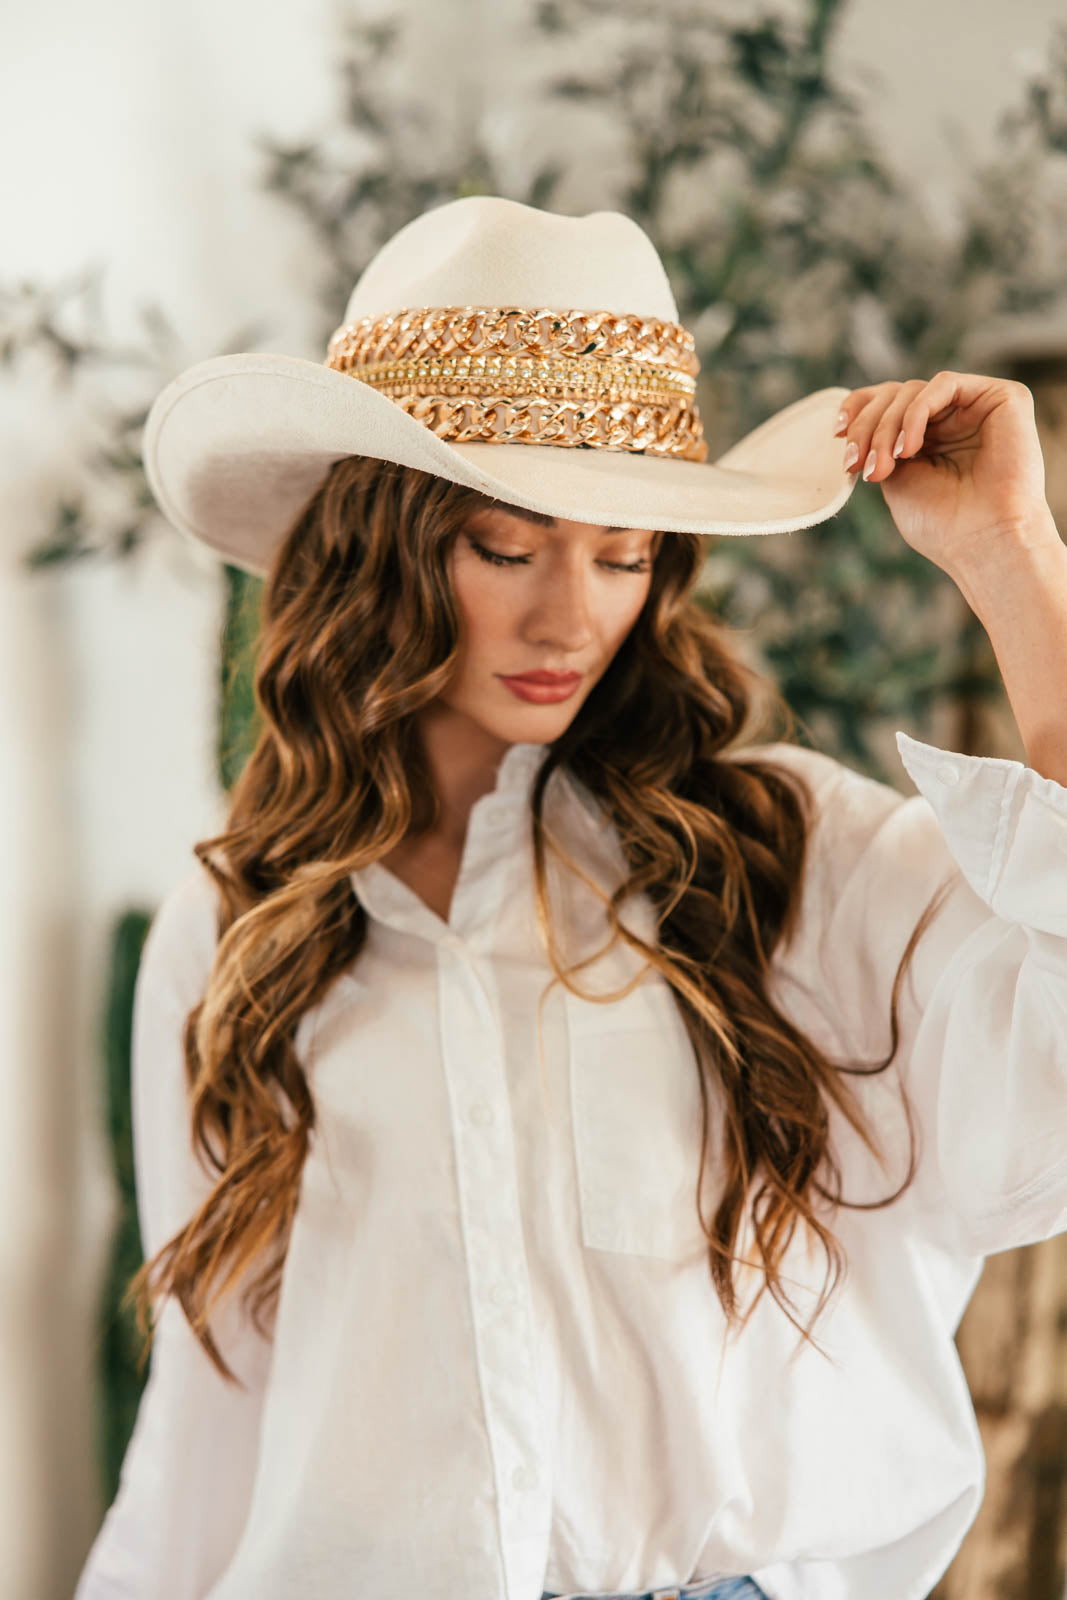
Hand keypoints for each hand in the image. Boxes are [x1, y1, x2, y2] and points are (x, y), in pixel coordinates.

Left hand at [834, 370, 1056, 581]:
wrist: (984, 542)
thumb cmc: (942, 524)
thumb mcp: (895, 479)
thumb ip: (880, 445)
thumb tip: (853, 423)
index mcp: (931, 436)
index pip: (887, 402)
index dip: (858, 409)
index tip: (837, 433)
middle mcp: (954, 418)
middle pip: (894, 394)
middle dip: (867, 427)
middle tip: (858, 464)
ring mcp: (977, 405)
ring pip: (913, 389)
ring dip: (887, 427)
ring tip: (882, 467)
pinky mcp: (1002, 396)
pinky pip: (943, 385)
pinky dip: (915, 414)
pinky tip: (909, 448)